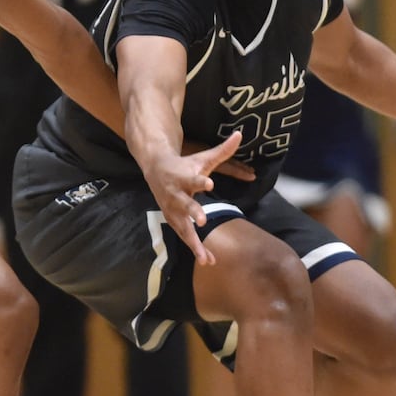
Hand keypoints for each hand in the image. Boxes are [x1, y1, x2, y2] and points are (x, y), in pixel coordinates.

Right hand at [143, 131, 241, 265]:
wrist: (155, 170)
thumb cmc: (184, 165)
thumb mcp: (202, 158)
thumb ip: (223, 150)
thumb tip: (240, 135)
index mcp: (183, 177)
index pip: (193, 179)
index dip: (200, 182)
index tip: (209, 184)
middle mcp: (176, 195)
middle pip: (184, 205)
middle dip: (193, 213)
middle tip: (203, 221)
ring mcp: (172, 210)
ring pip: (183, 227)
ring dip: (193, 243)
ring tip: (206, 258)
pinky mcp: (172, 220)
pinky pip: (185, 237)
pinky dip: (195, 249)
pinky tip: (208, 260)